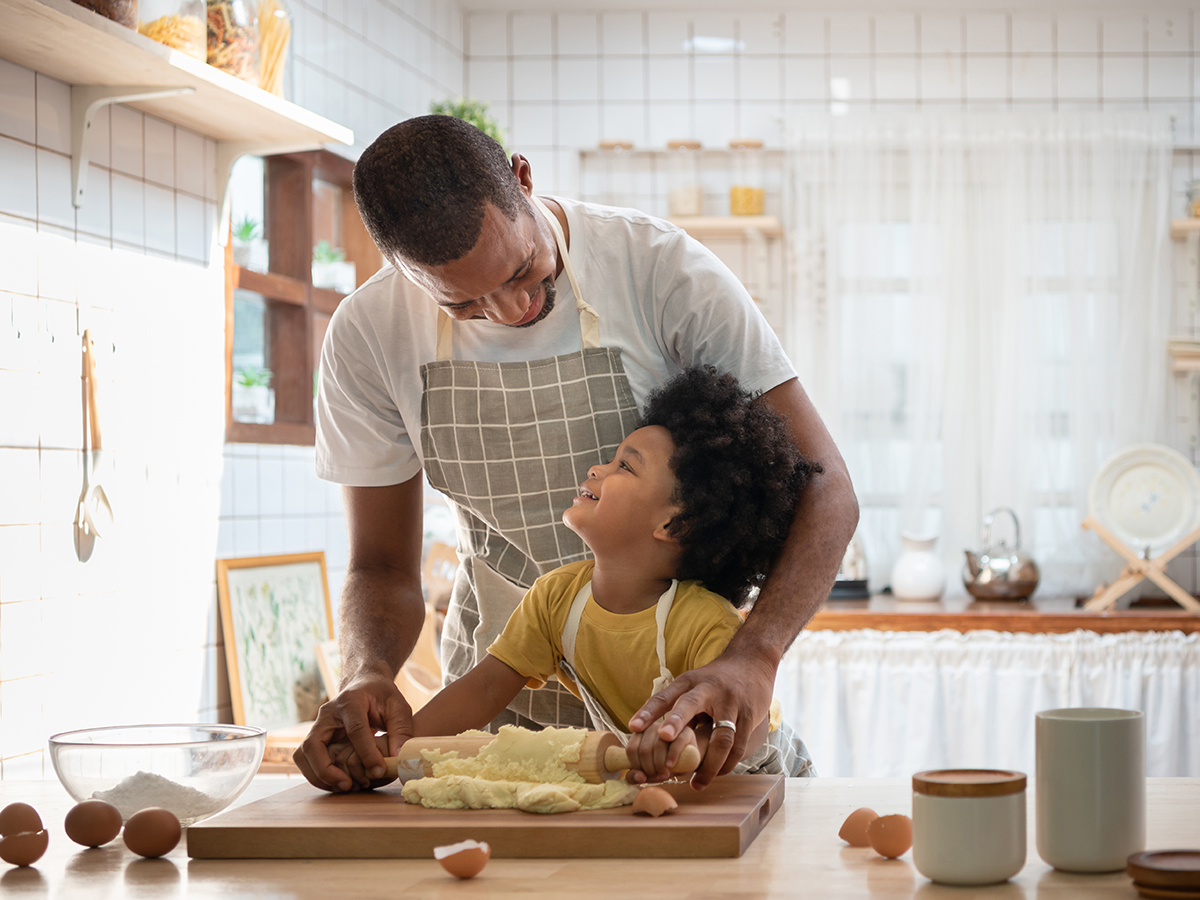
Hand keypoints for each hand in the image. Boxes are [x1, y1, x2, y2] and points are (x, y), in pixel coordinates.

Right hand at [293, 670, 413, 791]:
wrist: (365, 685)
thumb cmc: (382, 696)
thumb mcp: (398, 707)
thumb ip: (401, 729)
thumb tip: (398, 757)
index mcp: (350, 701)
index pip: (354, 729)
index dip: (366, 752)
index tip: (378, 770)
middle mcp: (328, 713)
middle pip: (313, 744)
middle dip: (326, 770)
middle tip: (348, 785)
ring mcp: (318, 725)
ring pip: (303, 754)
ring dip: (318, 776)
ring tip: (344, 787)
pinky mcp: (316, 737)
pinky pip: (307, 759)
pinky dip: (318, 775)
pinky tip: (338, 783)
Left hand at [623, 724, 701, 784]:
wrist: (689, 760)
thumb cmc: (665, 765)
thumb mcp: (649, 772)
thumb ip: (636, 776)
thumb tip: (638, 777)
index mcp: (640, 733)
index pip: (631, 749)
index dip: (636, 765)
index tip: (644, 774)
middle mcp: (653, 727)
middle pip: (644, 749)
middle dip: (649, 768)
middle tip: (657, 777)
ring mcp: (670, 727)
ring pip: (658, 745)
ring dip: (660, 765)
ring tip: (664, 774)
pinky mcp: (687, 731)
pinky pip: (676, 744)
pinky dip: (672, 757)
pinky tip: (671, 765)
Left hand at [627, 650, 775, 789]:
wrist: (752, 663)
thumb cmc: (715, 680)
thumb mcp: (694, 686)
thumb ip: (678, 709)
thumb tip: (654, 741)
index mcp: (690, 682)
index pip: (665, 696)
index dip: (648, 712)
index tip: (634, 727)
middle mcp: (709, 689)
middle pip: (691, 704)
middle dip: (676, 722)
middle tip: (664, 740)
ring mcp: (732, 702)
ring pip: (721, 736)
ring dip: (708, 764)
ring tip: (696, 784)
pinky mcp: (750, 715)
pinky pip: (738, 745)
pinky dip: (727, 763)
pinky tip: (717, 774)